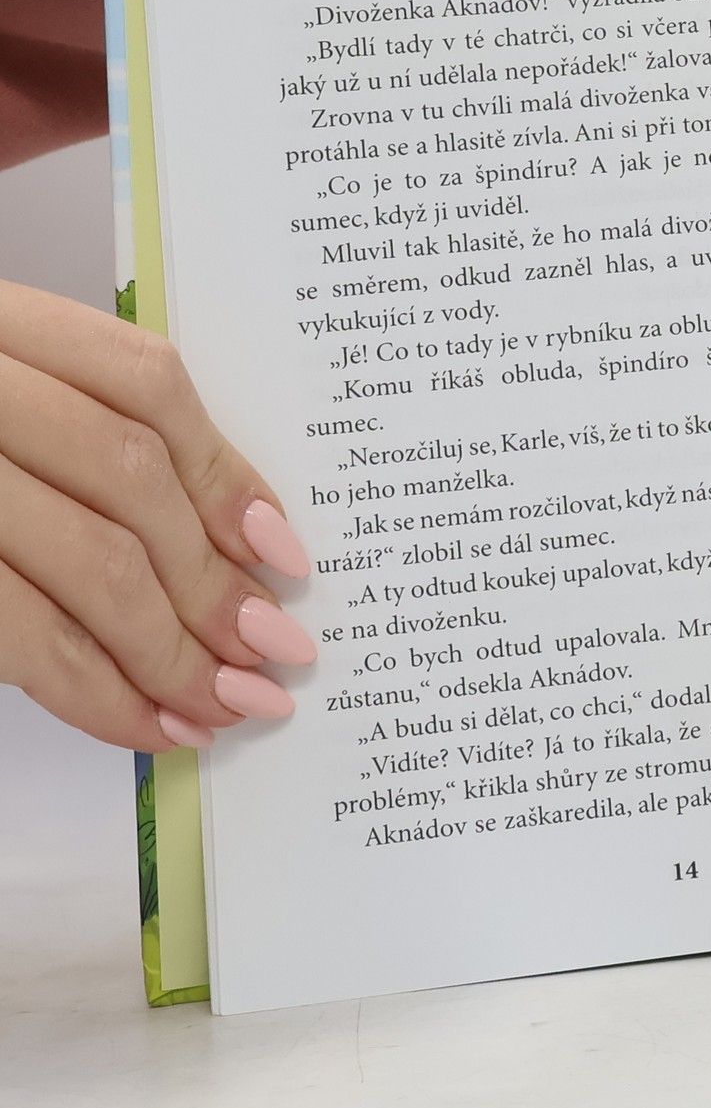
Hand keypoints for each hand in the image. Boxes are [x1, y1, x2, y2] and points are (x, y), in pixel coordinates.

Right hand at [0, 281, 313, 750]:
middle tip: (277, 653)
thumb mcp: (5, 402)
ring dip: (173, 650)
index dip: (225, 471)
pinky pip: (19, 633)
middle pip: (129, 477)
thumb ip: (86, 436)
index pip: (144, 381)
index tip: (286, 552)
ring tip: (229, 706)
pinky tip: (148, 726)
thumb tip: (236, 540)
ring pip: (88, 558)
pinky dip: (95, 690)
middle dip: (215, 580)